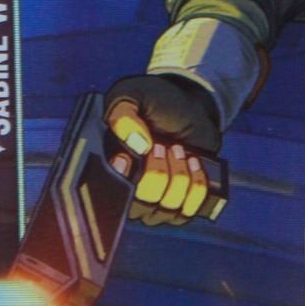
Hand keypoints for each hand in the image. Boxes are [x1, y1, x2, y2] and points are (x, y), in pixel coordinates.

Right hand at [104, 73, 225, 225]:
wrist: (190, 107)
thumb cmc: (157, 103)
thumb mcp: (134, 97)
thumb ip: (124, 115)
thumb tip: (135, 145)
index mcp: (111, 166)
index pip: (108, 191)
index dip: (119, 179)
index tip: (126, 159)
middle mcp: (131, 189)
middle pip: (141, 203)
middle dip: (156, 173)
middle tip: (162, 146)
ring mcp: (156, 200)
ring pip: (167, 207)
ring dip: (178, 176)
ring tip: (179, 150)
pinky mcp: (181, 202)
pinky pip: (189, 209)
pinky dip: (196, 185)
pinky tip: (194, 161)